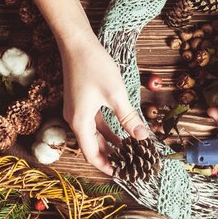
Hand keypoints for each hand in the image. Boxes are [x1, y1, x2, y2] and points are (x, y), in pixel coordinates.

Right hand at [60, 32, 148, 174]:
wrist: (76, 44)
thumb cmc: (94, 66)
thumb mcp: (115, 94)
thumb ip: (128, 118)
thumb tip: (143, 137)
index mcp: (80, 122)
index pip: (91, 154)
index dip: (107, 166)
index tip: (122, 174)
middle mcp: (75, 120)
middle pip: (92, 147)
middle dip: (110, 157)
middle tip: (129, 166)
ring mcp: (76, 112)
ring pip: (94, 136)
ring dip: (110, 145)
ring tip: (128, 153)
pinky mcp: (80, 103)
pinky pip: (94, 124)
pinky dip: (107, 132)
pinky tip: (121, 135)